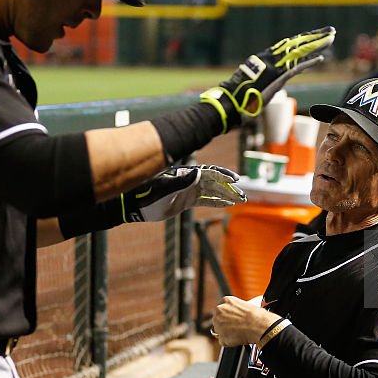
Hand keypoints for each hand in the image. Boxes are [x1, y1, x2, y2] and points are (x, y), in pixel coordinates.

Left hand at [121, 165, 244, 222]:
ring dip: (226, 195)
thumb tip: (199, 172)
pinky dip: (216, 202)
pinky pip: (204, 200)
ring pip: (212, 191)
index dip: (224, 175)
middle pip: (214, 182)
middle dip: (229, 189)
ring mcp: (188, 190)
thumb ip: (181, 181)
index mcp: (186, 174)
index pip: (210, 172)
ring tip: (240, 200)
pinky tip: (226, 205)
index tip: (236, 180)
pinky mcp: (185, 201)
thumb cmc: (147, 194)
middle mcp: (189, 180)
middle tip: (243, 196)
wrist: (134, 205)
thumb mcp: (164, 188)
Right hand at [201, 26, 335, 131]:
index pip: (289, 46)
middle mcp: (270, 59)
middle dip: (314, 37)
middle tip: (330, 31)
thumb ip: (267, 81)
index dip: (304, 39)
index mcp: (266, 59)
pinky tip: (321, 58)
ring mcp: (273, 67)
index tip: (316, 35)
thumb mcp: (256, 85)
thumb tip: (272, 83)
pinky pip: (296, 68)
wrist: (230, 102)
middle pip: (297, 44)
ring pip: (299, 52)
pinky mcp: (276, 78)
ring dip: (316, 45)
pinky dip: (309, 63)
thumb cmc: (239, 98)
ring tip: (331, 38)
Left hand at [212, 296, 280, 347]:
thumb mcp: (245, 305)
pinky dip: (229, 342)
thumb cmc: (257, 316)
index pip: (220, 309)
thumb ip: (234, 310)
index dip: (226, 316)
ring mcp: (218, 324)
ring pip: (219, 330)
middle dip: (225, 324)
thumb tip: (234, 316)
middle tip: (237, 326)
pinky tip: (238, 337)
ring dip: (227, 333)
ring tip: (239, 331)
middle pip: (218, 319)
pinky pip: (223, 341)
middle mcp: (219, 310)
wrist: (260, 326)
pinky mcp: (221, 337)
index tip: (231, 319)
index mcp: (225, 300)